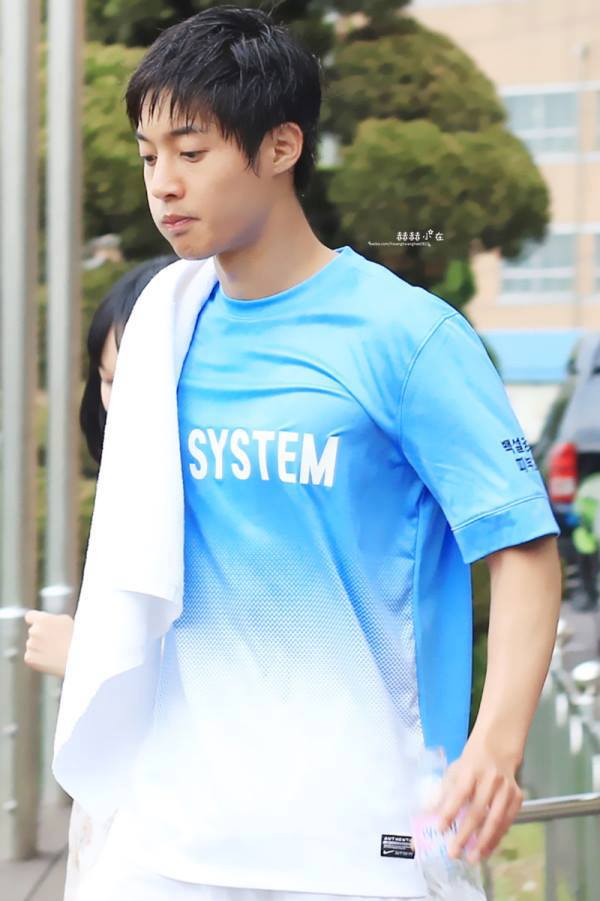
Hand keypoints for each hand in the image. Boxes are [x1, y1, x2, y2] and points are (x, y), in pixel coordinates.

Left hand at [23, 609, 73, 677]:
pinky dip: (38, 659)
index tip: (41, 626)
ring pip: (32, 645)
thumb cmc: (75, 639)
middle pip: (33, 631)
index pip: (29, 616)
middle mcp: (34, 631)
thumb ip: (51, 619)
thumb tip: (45, 621)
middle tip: (55, 641)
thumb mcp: (66, 621)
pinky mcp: (30, 658)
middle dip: (41, 635)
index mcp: (43, 619)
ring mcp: (31, 645)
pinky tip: (50, 659)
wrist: (78, 658)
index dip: (35, 621)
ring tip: (55, 651)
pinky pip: (30, 657)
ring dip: (40, 647)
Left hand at [432, 737, 523, 863]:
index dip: (450, 812)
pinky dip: (497, 837)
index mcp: (470, 770)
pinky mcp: (517, 797)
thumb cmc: (470, 764)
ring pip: (495, 820)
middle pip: (478, 811)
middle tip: (454, 853)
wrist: (497, 749)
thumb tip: (427, 814)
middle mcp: (490, 779)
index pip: (459, 793)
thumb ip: (443, 792)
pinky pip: (507, 821)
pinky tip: (487, 848)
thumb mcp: (454, 771)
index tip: (440, 830)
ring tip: (473, 857)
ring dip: (484, 842)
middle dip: (465, 835)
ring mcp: (506, 789)